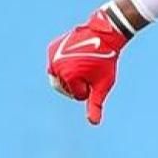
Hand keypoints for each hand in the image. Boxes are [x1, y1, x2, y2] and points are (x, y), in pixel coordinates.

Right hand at [46, 10, 128, 124]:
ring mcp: (52, 56)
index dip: (89, 88)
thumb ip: (95, 104)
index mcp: (68, 76)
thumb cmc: (106, 61)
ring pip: (58, 77)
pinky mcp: (52, 48)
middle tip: (89, 71)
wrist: (104, 35)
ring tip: (82, 68)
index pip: (77, 95)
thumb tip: (93, 123)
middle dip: (77, 84)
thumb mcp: (103, 84)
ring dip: (69, 76)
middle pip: (64, 88)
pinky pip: (55, 64)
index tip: (96, 76)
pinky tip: (74, 59)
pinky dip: (63, 65)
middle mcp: (56, 66)